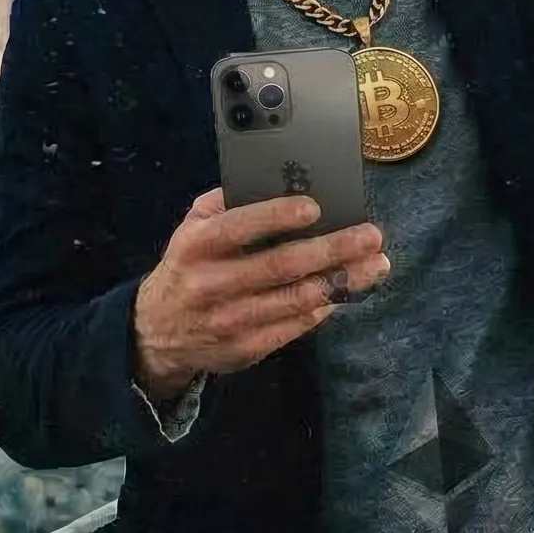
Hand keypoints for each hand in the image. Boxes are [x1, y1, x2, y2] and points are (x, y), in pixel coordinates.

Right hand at [132, 188, 388, 402]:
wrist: (158, 331)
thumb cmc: (187, 266)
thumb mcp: (190, 227)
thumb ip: (223, 204)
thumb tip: (273, 184)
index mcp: (196, 246)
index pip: (239, 227)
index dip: (277, 216)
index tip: (316, 207)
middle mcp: (211, 284)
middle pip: (280, 265)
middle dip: (332, 249)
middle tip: (371, 236)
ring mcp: (230, 320)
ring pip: (296, 299)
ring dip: (342, 280)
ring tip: (375, 264)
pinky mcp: (247, 348)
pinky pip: (295, 325)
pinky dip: (324, 307)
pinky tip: (346, 290)